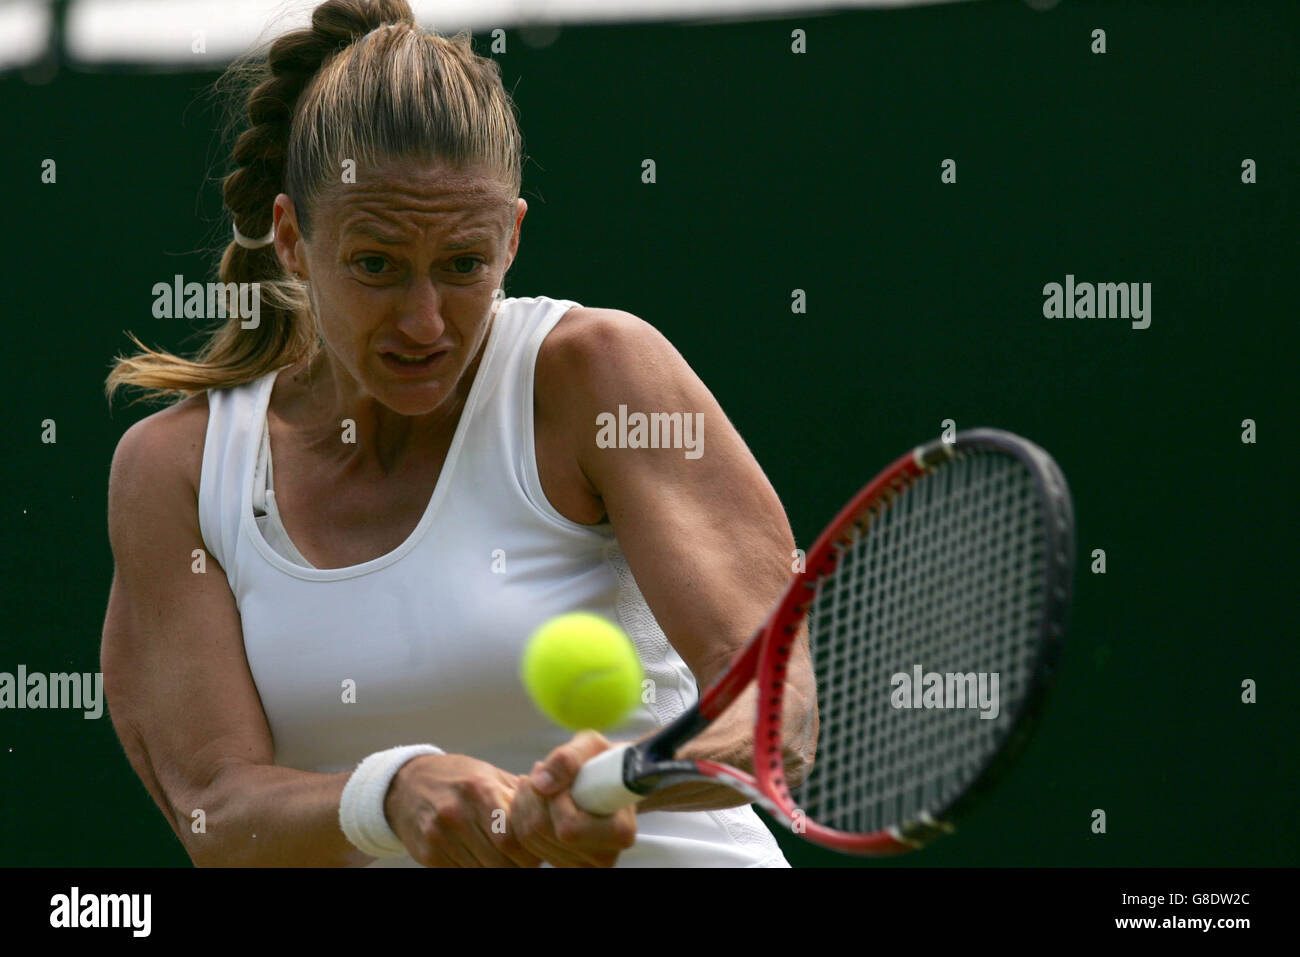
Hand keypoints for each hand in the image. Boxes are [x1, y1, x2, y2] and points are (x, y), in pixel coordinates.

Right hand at [384, 753, 541, 866]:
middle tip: (526, 858)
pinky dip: (476, 869)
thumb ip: (521, 793)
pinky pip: (462, 873)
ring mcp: (438, 836)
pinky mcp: (427, 855)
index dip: (531, 849)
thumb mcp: (490, 776)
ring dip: (500, 869)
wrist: (407, 784)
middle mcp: (456, 813)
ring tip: (507, 857)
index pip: (513, 837)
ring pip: (482, 871)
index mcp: (479, 790)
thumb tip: (556, 803)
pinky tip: (482, 857)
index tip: (537, 848)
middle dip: (519, 864)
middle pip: (499, 861)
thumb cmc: (460, 779)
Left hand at [509, 730, 637, 866]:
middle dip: (534, 796)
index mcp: (620, 830)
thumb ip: (568, 760)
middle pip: (543, 831)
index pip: (568, 827)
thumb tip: (540, 784)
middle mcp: (605, 857)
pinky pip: (527, 845)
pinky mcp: (566, 865)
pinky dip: (522, 817)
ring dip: (525, 803)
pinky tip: (534, 798)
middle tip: (541, 772)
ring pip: (530, 838)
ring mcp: (585, 865)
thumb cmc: (604, 762)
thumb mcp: (591, 745)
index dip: (555, 799)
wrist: (612, 780)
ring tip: (539, 782)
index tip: (562, 778)